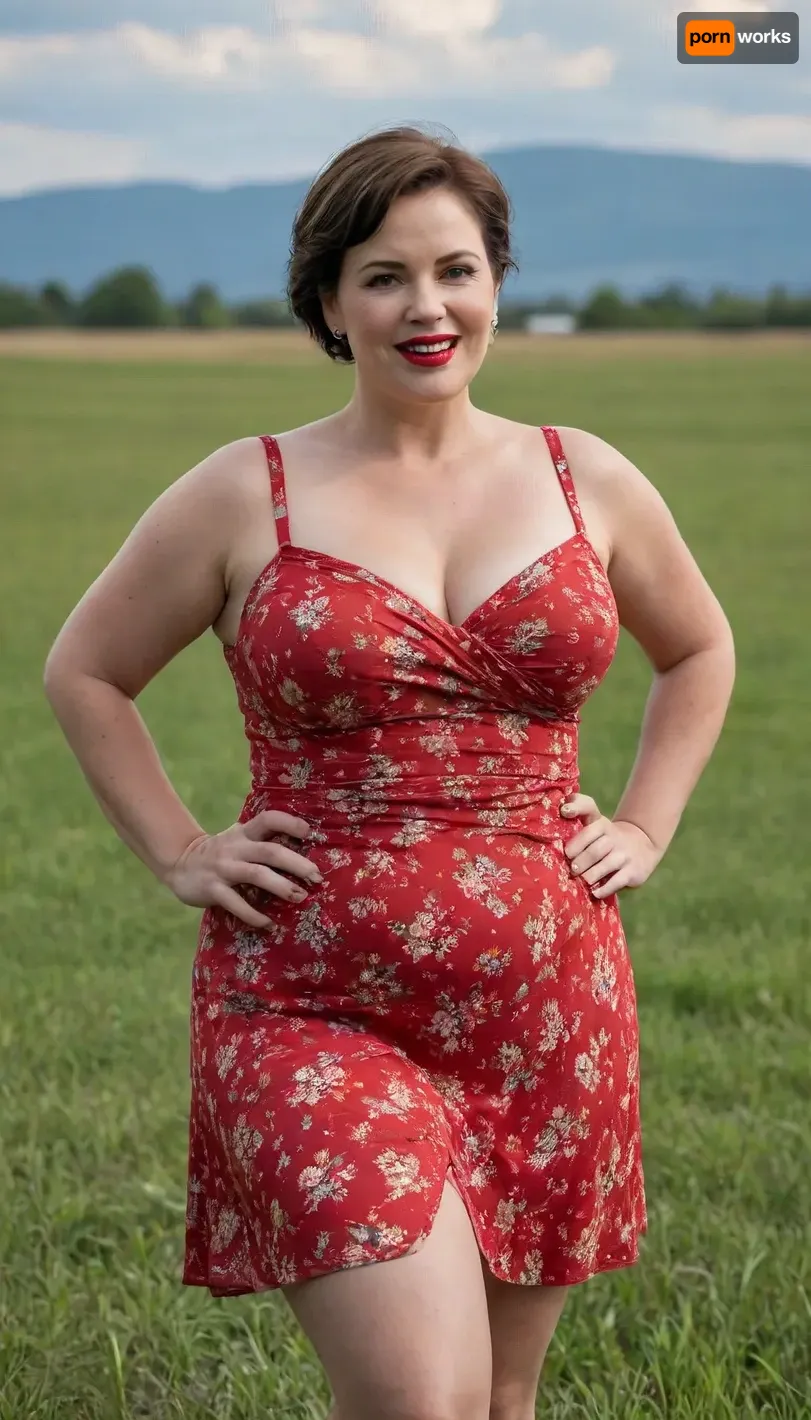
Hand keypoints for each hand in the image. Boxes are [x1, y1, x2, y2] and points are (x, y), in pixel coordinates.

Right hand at [163, 809, 321, 927]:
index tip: (308, 833)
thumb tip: (303, 851)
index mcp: (244, 833)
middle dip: (296, 863)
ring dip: (281, 886)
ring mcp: (223, 868)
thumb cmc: (221, 853)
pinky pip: (236, 903)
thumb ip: (263, 842)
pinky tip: (269, 924)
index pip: (268, 819)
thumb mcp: (239, 840)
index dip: (289, 823)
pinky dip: (254, 915)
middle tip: (316, 877)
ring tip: (300, 897)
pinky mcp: (212, 889)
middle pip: (270, 851)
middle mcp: (235, 848)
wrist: (181, 865)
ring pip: (256, 874)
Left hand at [560, 794, 660, 898]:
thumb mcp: (595, 822)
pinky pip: (616, 881)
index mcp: (601, 824)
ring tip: (581, 881)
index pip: (589, 819)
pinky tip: (594, 892)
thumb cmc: (606, 837)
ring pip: (605, 866)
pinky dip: (604, 889)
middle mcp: (614, 837)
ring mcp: (624, 855)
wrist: (642, 846)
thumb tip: (561, 806)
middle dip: (580, 860)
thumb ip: (579, 811)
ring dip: (589, 875)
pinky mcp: (633, 871)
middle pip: (595, 849)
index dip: (576, 820)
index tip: (564, 824)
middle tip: (571, 869)